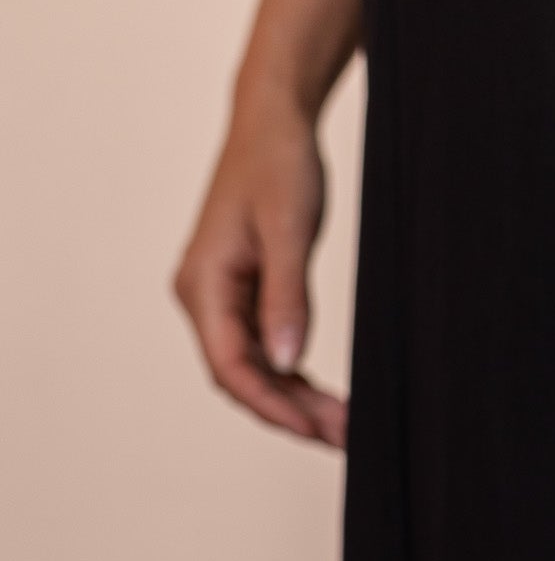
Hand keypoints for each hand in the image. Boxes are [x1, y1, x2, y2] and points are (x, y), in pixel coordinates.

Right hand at [174, 85, 346, 445]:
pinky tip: (327, 398)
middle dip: (291, 412)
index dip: (272, 406)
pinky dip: (295, 378)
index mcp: (203, 284)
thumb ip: (287, 299)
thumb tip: (289, 362)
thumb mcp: (289, 231)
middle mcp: (203, 297)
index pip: (231, 367)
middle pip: (243, 377)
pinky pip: (266, 351)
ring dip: (298, 401)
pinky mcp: (244, 296)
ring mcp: (222, 300)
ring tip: (346, 425)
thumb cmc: (278, 164)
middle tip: (346, 437)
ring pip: (257, 370)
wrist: (274, 122)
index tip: (314, 431)